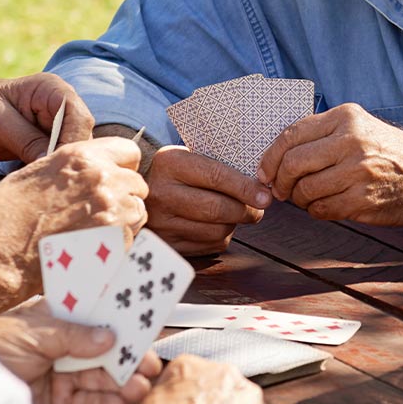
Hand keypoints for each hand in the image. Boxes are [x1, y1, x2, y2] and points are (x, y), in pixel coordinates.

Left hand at [0, 74, 94, 173]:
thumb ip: (28, 141)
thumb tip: (51, 163)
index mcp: (52, 90)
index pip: (78, 116)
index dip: (72, 141)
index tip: (57, 163)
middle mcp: (59, 108)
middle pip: (80, 136)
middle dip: (68, 157)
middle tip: (53, 180)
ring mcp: (54, 127)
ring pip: (71, 151)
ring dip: (59, 167)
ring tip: (46, 184)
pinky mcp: (45, 145)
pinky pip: (56, 160)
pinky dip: (50, 172)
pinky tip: (40, 183)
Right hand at [0, 137, 147, 323]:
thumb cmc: (4, 216)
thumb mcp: (36, 174)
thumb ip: (73, 168)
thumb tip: (92, 170)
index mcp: (81, 156)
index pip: (129, 150)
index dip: (122, 166)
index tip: (114, 178)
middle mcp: (102, 178)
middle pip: (137, 184)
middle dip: (124, 196)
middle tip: (98, 213)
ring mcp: (112, 211)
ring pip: (139, 212)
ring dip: (124, 222)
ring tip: (92, 234)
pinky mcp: (116, 242)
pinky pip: (131, 240)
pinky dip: (117, 245)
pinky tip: (91, 250)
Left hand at [0, 299, 160, 403]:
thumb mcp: (30, 332)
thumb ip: (72, 335)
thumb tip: (110, 337)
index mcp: (52, 321)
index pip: (92, 316)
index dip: (118, 318)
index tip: (145, 321)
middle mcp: (60, 349)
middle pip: (103, 352)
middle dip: (127, 356)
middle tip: (151, 364)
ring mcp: (59, 379)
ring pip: (100, 380)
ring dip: (122, 383)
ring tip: (140, 387)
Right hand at [144, 146, 270, 255]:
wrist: (137, 191)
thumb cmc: (175, 172)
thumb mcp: (189, 157)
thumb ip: (219, 166)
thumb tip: (260, 187)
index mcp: (170, 163)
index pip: (216, 176)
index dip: (245, 188)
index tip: (265, 197)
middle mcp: (162, 193)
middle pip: (217, 209)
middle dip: (246, 211)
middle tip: (258, 209)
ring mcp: (161, 222)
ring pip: (216, 231)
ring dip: (234, 225)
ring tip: (235, 214)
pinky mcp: (166, 244)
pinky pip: (208, 246)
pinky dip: (221, 237)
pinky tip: (217, 225)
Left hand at [257, 103, 402, 225]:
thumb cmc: (388, 153)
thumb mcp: (359, 128)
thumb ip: (322, 134)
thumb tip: (277, 155)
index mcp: (346, 118)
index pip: (291, 135)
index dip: (270, 157)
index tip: (264, 172)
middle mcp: (352, 141)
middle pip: (293, 164)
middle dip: (280, 182)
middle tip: (281, 190)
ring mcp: (358, 171)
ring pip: (305, 190)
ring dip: (299, 200)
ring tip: (309, 198)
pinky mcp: (363, 200)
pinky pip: (322, 209)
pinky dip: (316, 211)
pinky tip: (326, 206)